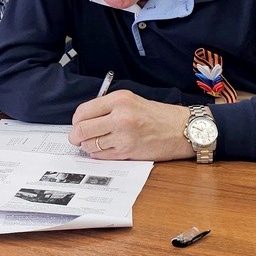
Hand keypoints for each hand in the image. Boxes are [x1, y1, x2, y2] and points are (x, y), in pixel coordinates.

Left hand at [68, 89, 192, 160]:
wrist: (180, 129)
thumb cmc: (156, 115)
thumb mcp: (131, 100)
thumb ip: (107, 107)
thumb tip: (83, 119)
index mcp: (119, 100)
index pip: (83, 111)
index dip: (76, 121)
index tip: (77, 124)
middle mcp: (120, 116)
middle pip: (82, 129)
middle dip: (75, 136)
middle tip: (77, 138)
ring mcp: (123, 136)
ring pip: (89, 144)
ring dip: (87, 146)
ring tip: (93, 142)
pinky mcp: (127, 152)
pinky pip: (101, 155)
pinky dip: (97, 153)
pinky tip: (104, 149)